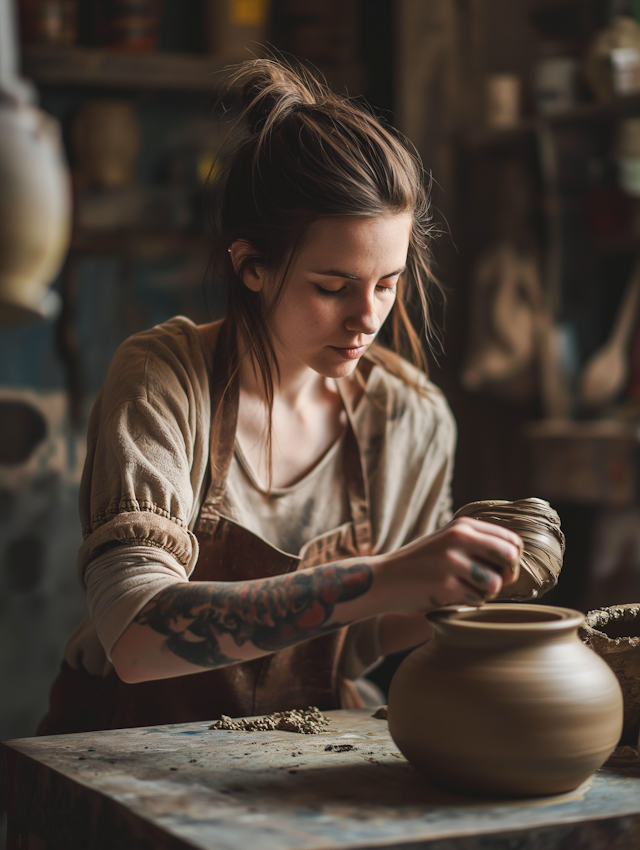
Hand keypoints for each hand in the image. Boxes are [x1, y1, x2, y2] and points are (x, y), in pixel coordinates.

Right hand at [373, 517, 522, 614]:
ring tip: (466, 590)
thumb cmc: (421, 565)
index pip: (511, 540)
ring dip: (485, 593)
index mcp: (464, 525)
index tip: (501, 570)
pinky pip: (477, 599)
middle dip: (507, 576)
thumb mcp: (448, 542)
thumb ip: (477, 543)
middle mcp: (460, 538)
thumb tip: (516, 560)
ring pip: (495, 583)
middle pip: (509, 558)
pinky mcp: (446, 584)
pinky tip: (451, 596)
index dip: (512, 559)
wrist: (384, 579)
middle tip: (489, 583)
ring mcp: (452, 561)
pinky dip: (469, 602)